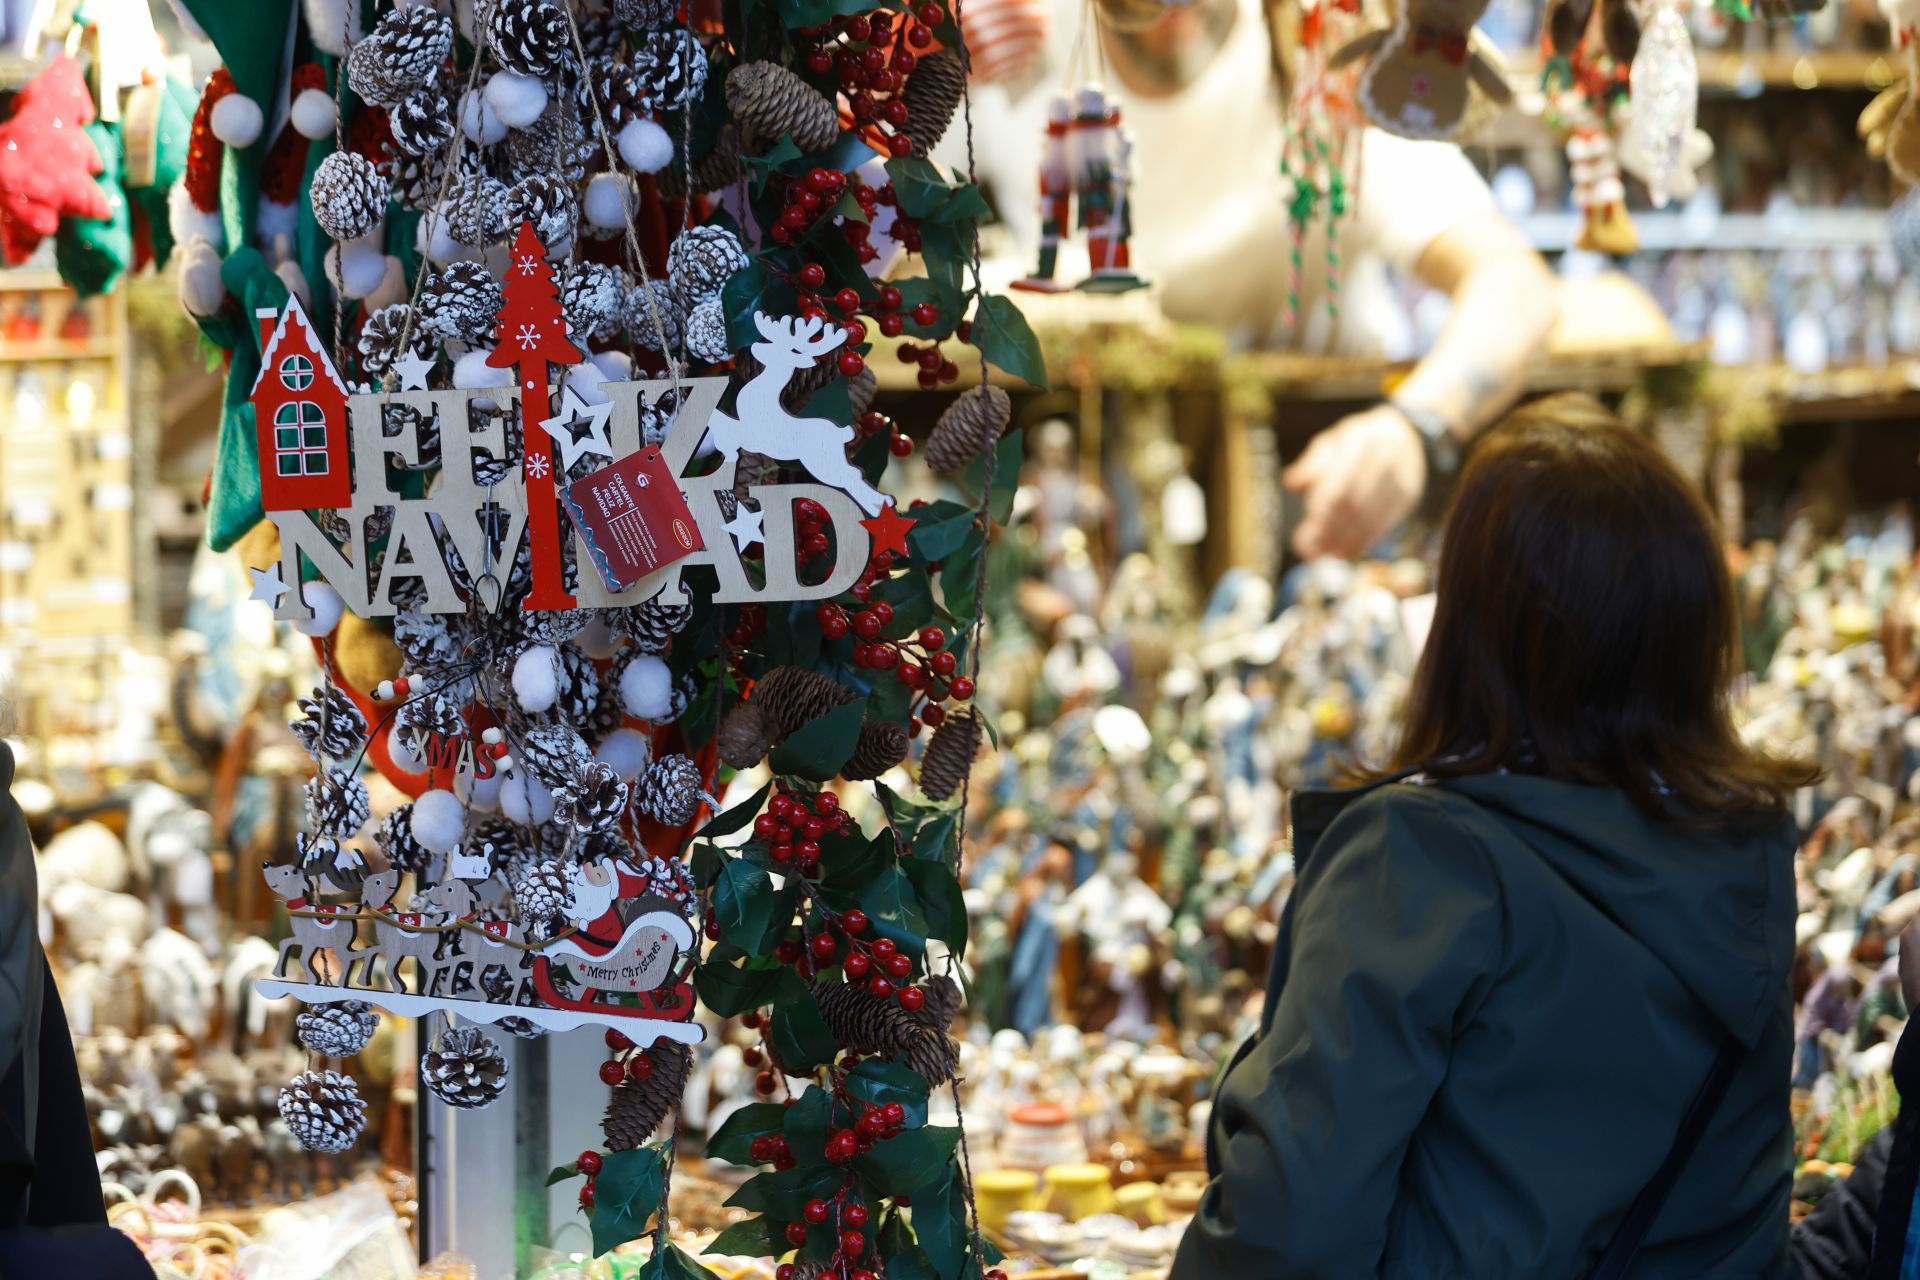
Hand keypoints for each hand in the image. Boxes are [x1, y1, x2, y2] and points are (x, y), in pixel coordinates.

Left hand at [1283, 406, 1426, 559]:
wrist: (1408, 438)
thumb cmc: (1357, 444)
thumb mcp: (1332, 443)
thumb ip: (1312, 465)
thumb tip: (1290, 483)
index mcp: (1362, 441)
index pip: (1340, 481)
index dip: (1321, 510)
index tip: (1305, 529)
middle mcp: (1386, 459)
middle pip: (1355, 502)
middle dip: (1331, 530)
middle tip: (1311, 549)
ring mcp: (1401, 479)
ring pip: (1370, 517)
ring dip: (1345, 540)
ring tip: (1324, 553)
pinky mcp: (1408, 498)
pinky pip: (1385, 524)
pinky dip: (1362, 542)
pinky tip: (1344, 552)